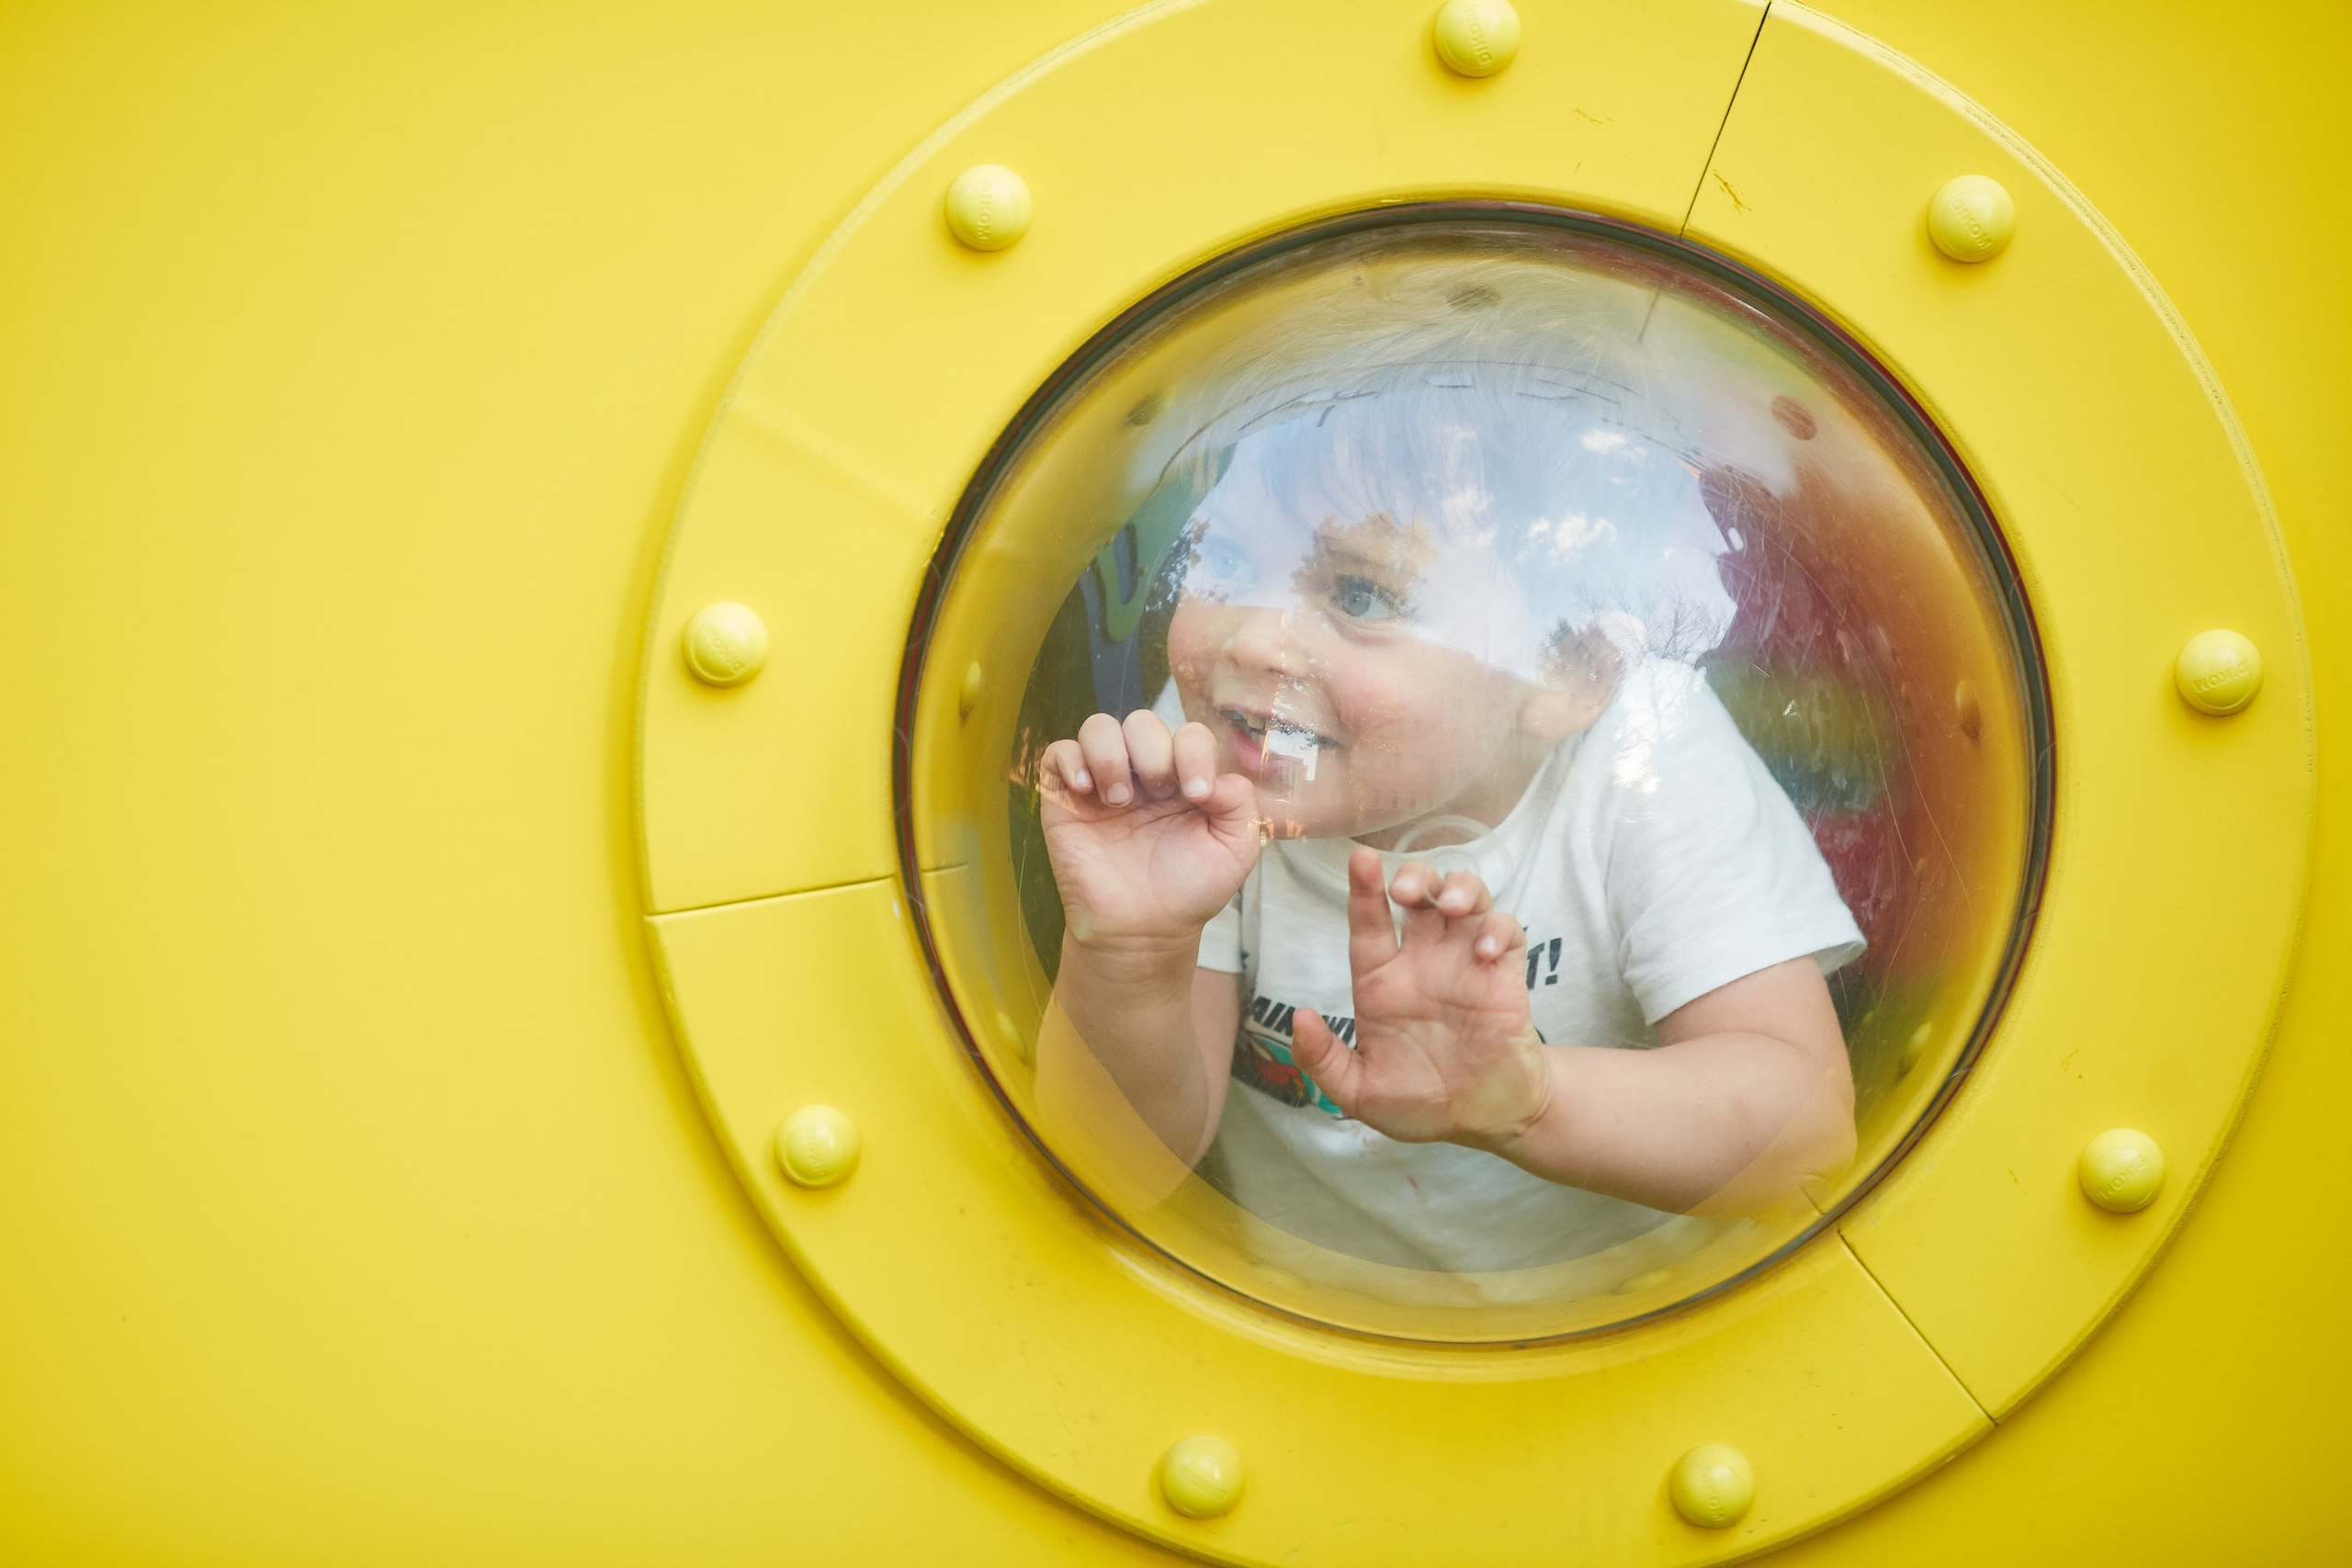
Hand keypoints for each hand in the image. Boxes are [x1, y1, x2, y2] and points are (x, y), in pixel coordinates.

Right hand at [1040, 710, 1261, 956]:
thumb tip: (1216, 776)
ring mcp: (1103, 782)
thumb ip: (1239, 802)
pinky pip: (1058, 752)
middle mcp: (1143, 773)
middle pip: (1142, 722)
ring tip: (1119, 799)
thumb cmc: (1189, 890)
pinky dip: (1071, 759)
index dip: (1195, 752)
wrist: (1143, 931)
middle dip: (1153, 752)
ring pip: (1098, 727)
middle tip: (1158, 795)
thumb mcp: (1235, 848)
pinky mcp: (1065, 799)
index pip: (1189, 735)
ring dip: (1111, 753)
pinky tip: (1086, 789)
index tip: (1198, 795)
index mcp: (1184, 777)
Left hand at [1290, 847, 1551, 1147]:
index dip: (1363, 889)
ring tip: (1449, 907)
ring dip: (1459, 888)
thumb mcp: (1360, 1092)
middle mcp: (1423, 960)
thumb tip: (1299, 1020)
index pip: (1369, 922)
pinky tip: (1484, 953)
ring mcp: (1465, 961)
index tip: (1360, 859)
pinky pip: (1507, 930)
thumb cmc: (1420, 1102)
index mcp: (1383, 980)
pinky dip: (1498, 929)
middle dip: (1415, 876)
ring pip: (1466, 896)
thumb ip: (1325, 1061)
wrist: (1483, 1119)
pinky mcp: (1504, 973)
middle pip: (1420, 892)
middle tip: (1405, 890)